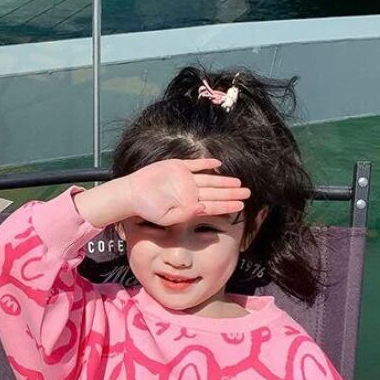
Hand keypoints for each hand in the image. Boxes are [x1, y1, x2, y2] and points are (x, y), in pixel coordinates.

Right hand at [125, 159, 249, 224]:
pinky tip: (218, 164)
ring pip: (209, 179)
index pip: (213, 205)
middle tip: (248, 193)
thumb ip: (187, 213)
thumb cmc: (147, 209)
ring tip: (239, 183)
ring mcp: (185, 178)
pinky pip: (195, 164)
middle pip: (215, 192)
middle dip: (232, 193)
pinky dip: (206, 163)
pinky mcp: (177, 166)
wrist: (131, 194)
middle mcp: (190, 191)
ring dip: (224, 181)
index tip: (242, 205)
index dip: (228, 204)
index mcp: (189, 204)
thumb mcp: (167, 216)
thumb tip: (204, 208)